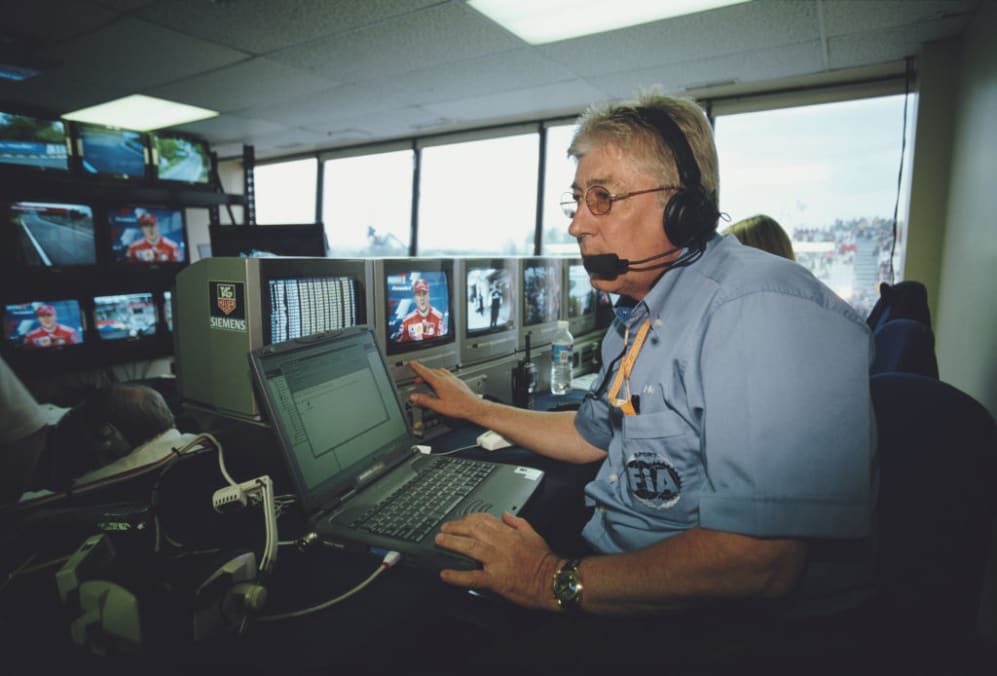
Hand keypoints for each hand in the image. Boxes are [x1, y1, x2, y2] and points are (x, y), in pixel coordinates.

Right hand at [407, 360, 484, 421]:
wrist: (473, 407)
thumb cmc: (458, 407)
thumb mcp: (438, 406)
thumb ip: (425, 400)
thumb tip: (414, 397)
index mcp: (440, 383)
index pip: (426, 372)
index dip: (417, 367)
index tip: (412, 363)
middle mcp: (447, 378)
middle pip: (432, 371)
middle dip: (423, 373)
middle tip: (417, 379)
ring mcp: (454, 379)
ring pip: (440, 370)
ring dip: (433, 372)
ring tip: (428, 378)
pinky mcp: (458, 381)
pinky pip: (447, 373)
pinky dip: (441, 374)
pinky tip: (442, 380)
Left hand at [434, 512, 562, 610]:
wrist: (554, 580)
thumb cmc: (545, 561)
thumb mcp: (533, 534)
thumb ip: (518, 522)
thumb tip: (505, 514)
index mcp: (509, 533)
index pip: (484, 520)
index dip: (468, 519)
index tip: (460, 520)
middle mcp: (500, 544)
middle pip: (473, 530)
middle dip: (455, 528)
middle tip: (442, 530)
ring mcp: (496, 561)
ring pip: (470, 547)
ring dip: (452, 543)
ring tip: (440, 541)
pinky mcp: (495, 579)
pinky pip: (472, 577)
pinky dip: (457, 576)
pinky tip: (445, 574)